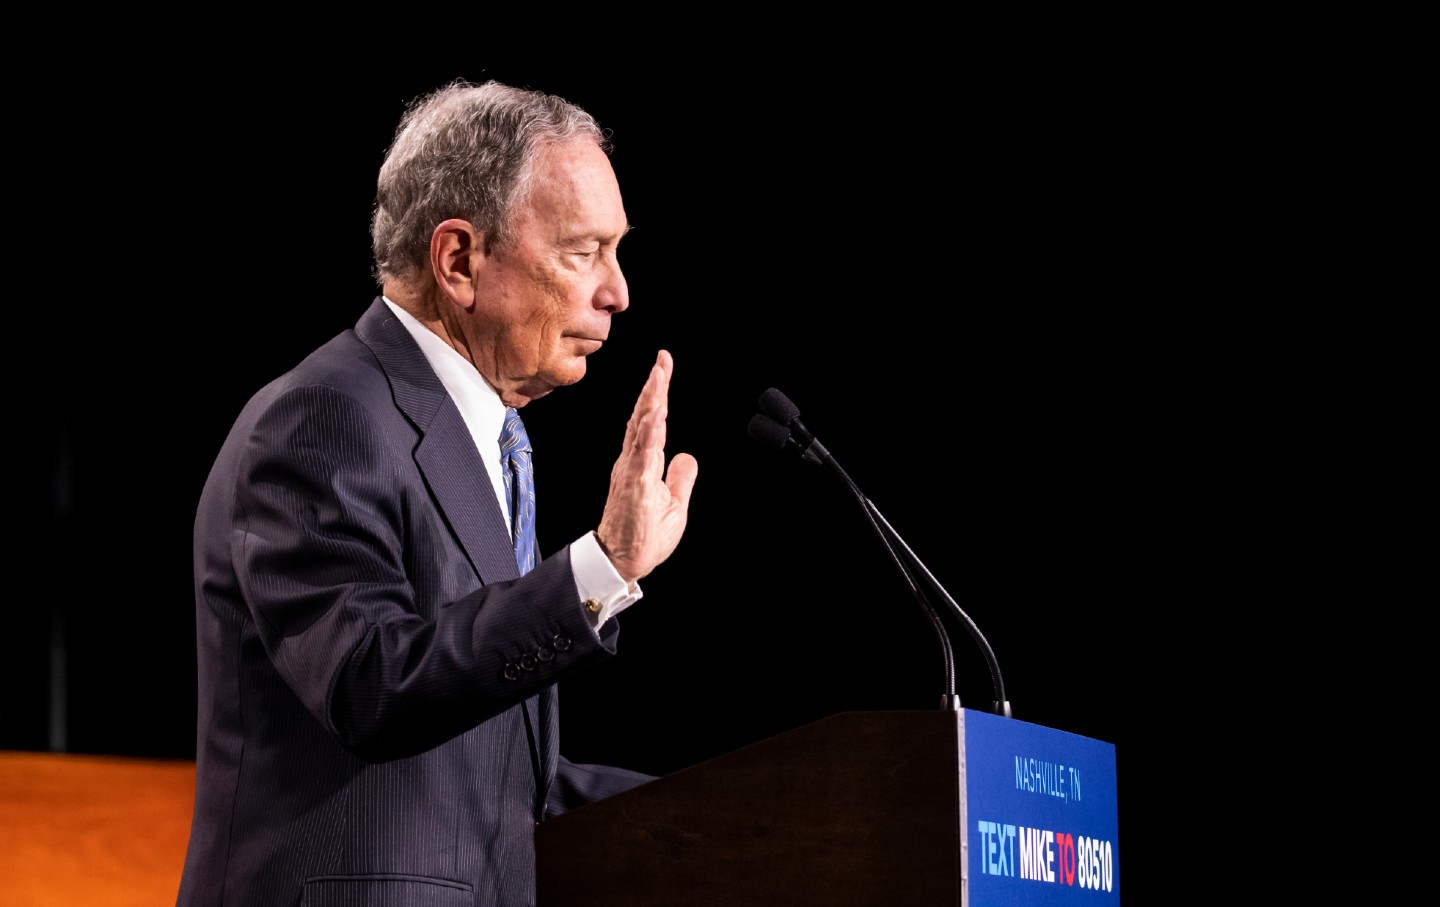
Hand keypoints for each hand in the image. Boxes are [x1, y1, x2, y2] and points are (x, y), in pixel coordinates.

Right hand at [595, 350, 698, 583]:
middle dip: (654, 388)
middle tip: (662, 361)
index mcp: (643, 463)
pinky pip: (641, 456)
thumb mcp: (674, 504)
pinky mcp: (634, 488)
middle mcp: (634, 462)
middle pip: (644, 418)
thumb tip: (686, 456)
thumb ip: (680, 478)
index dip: (657, 395)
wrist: (623, 563)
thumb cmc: (643, 537)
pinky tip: (653, 416)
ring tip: (658, 377)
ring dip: (650, 403)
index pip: (651, 422)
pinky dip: (647, 434)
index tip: (663, 367)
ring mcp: (632, 473)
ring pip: (641, 430)